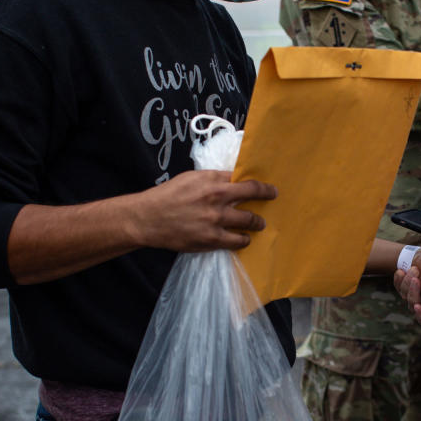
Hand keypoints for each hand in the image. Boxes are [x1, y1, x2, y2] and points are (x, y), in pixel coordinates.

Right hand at [131, 170, 276, 251]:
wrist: (148, 218)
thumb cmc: (168, 196)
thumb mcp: (190, 178)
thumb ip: (213, 179)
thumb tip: (232, 179)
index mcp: (212, 182)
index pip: (245, 180)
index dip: (261, 185)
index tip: (270, 189)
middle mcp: (217, 199)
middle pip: (252, 197)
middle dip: (266, 197)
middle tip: (272, 199)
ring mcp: (216, 221)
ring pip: (248, 221)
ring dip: (257, 222)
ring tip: (258, 224)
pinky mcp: (211, 239)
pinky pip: (237, 241)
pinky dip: (243, 240)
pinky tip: (244, 239)